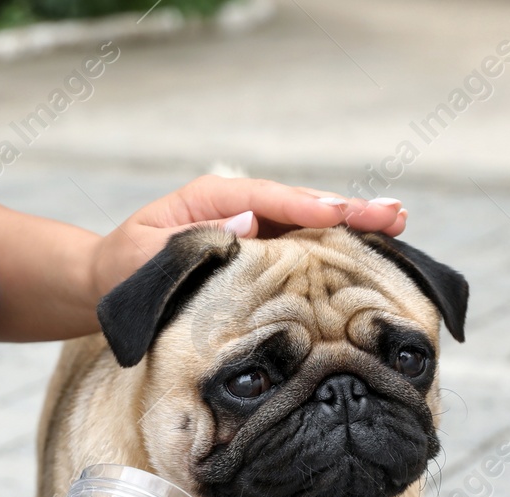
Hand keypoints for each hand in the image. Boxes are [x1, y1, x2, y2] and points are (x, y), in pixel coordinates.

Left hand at [88, 176, 406, 296]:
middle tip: (394, 215)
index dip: (305, 206)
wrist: (111, 284)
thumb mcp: (145, 256)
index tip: (338, 213)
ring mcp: (255, 230)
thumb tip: (245, 224)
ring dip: (353, 227)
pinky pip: (303, 250)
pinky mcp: (261, 254)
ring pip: (310, 227)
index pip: (265, 199)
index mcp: (211, 200)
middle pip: (301, 206)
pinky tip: (373, 251)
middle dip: (347, 211)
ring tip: (398, 224)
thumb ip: (190, 241)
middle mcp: (240, 209)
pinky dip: (337, 251)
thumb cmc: (126, 271)